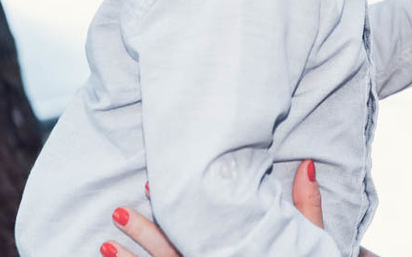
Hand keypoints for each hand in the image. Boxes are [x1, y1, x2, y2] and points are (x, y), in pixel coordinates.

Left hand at [102, 161, 325, 256]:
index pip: (199, 230)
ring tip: (104, 246)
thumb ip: (306, 206)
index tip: (154, 187)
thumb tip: (306, 164)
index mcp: (233, 252)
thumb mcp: (307, 241)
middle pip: (171, 253)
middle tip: (120, 212)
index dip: (174, 211)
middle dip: (144, 234)